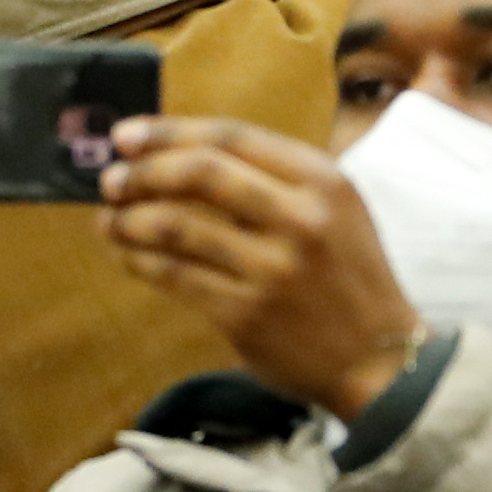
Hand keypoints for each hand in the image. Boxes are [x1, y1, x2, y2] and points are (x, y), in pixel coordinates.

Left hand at [99, 116, 420, 421]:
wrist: (382, 361)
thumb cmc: (345, 275)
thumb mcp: (331, 209)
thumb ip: (268, 177)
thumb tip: (172, 152)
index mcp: (322, 180)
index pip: (231, 136)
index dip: (168, 131)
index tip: (125, 136)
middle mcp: (301, 218)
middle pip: (199, 172)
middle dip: (142, 171)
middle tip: (110, 180)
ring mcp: (274, 268)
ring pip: (176, 225)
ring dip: (128, 219)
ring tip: (109, 219)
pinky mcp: (247, 313)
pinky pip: (174, 274)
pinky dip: (139, 259)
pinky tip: (127, 254)